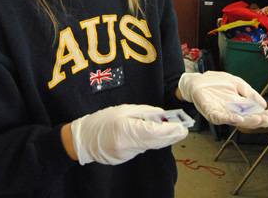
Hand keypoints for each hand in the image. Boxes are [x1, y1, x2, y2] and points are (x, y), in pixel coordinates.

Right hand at [70, 104, 187, 165]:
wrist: (84, 138)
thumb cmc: (102, 120)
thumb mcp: (124, 109)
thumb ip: (144, 112)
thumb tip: (162, 115)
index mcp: (126, 130)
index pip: (153, 132)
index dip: (170, 130)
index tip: (182, 127)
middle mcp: (127, 145)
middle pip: (155, 142)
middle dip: (171, 136)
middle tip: (184, 129)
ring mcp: (127, 154)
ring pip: (150, 145)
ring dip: (162, 138)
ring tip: (173, 129)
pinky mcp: (126, 158)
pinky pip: (143, 148)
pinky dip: (151, 141)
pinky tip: (155, 134)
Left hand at [178, 71, 267, 128]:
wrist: (197, 80)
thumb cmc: (216, 82)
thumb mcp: (237, 84)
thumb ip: (249, 93)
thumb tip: (264, 103)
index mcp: (238, 106)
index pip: (252, 113)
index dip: (262, 115)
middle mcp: (230, 111)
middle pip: (245, 119)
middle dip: (257, 120)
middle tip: (267, 120)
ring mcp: (220, 112)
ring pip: (234, 120)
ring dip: (246, 121)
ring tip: (257, 119)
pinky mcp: (209, 110)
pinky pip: (219, 117)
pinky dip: (228, 119)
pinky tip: (238, 119)